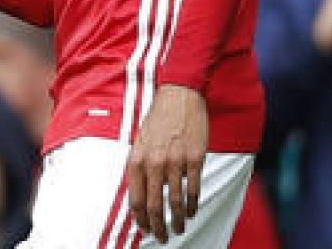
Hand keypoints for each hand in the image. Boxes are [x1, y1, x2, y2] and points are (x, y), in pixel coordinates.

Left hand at [128, 84, 207, 242]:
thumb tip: (141, 193)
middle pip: (154, 205)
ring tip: (179, 229)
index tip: (145, 229)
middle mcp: (154, 162)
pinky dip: (193, 204)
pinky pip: (193, 189)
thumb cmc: (158, 120)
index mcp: (137, 159)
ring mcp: (175, 161)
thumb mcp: (140, 142)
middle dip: (158, 226)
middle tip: (163, 237)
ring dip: (177, 220)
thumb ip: (140, 167)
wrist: (179, 97)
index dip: (140, 219)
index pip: (136, 199)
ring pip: (175, 201)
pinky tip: (192, 211)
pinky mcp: (194, 159)